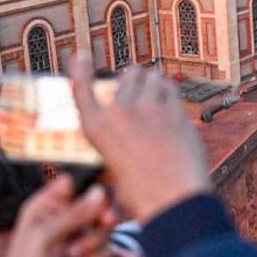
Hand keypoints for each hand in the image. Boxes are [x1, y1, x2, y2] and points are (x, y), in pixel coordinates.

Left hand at [0, 176, 113, 256]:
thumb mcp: (45, 237)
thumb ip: (75, 214)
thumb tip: (99, 192)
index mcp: (49, 205)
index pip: (77, 183)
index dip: (90, 187)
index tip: (98, 197)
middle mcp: (68, 217)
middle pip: (100, 203)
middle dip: (103, 215)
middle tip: (105, 221)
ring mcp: (81, 236)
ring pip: (107, 228)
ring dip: (94, 243)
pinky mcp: (93, 255)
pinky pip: (109, 249)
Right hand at [71, 55, 212, 224]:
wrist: (171, 201)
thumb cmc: (141, 195)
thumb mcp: (115, 171)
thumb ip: (118, 149)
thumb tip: (118, 163)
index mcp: (97, 129)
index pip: (82, 90)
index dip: (80, 71)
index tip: (80, 55)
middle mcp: (120, 113)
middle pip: (129, 75)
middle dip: (134, 76)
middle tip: (137, 80)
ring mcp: (150, 109)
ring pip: (153, 77)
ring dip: (154, 80)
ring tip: (155, 86)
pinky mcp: (176, 111)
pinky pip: (172, 90)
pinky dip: (170, 92)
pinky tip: (170, 98)